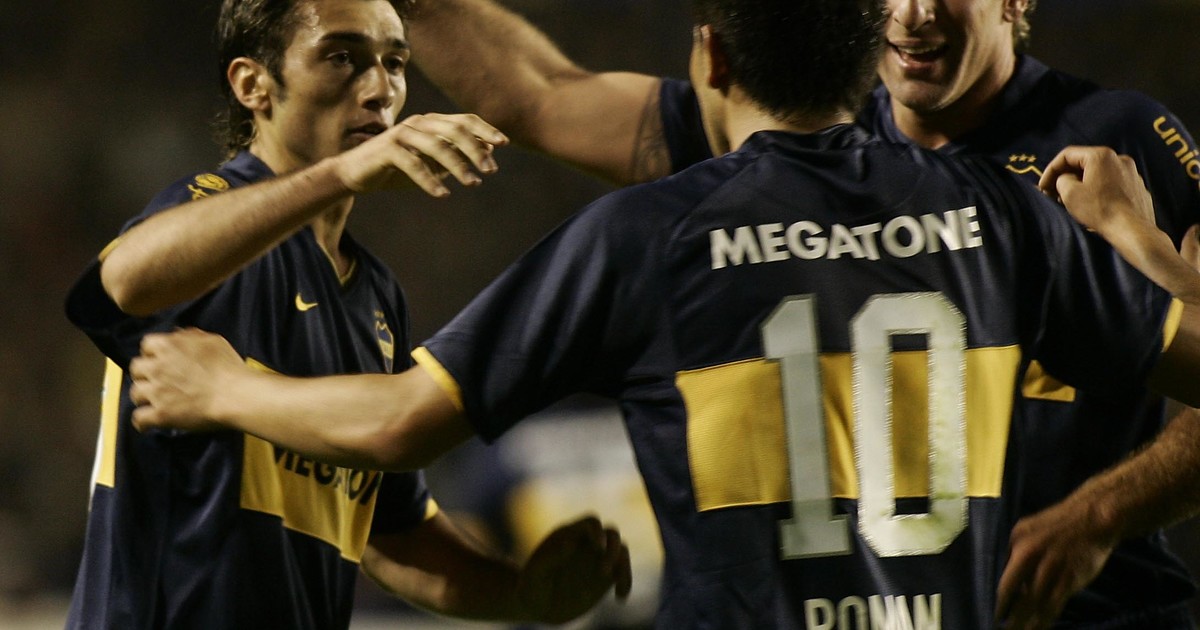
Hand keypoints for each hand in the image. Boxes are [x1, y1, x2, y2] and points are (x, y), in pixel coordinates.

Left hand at [128, 328, 247, 431]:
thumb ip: (190, 336)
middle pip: (136, 369)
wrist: (235, 395)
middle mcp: (156, 368)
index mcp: (168, 346)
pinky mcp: (161, 415)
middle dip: (145, 374)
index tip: (162, 359)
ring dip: (144, 397)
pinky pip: (139, 419)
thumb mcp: (212, 341)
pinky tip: (149, 423)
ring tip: (155, 401)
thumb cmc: (228, 366)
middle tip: (158, 380)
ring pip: (134, 394)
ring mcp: (156, 392)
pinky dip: (143, 422)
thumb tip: (176, 335)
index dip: (153, 353)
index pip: (146, 345)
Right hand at [332, 112, 508, 196]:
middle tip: (490, 170)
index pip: (464, 121)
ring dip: (458, 166)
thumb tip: (489, 150)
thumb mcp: (431, 162)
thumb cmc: (396, 168)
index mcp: (431, 122)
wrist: (355, 174)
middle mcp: (418, 122)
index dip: (485, 130)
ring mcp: (402, 133)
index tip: (503, 144)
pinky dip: (430, 180)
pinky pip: (413, 163)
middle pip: (454, 131)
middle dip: (476, 149)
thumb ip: (456, 155)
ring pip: (436, 146)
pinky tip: (443, 195)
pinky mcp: (387, 149)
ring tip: (472, 183)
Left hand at [516, 515, 632, 624]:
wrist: (537, 606)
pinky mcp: (606, 577)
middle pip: (611, 534)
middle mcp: (587, 544)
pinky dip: (626, 581)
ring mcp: (598, 559)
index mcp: (570, 535)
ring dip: (623, 565)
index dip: (597, 531)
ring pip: (621, 552)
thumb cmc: (531, 586)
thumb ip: (549, 557)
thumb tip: (570, 543)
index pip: (591, 523)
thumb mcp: (533, 574)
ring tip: (618, 586)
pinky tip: (620, 597)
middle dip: (612, 548)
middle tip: (604, 571)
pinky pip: (623, 573)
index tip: (598, 547)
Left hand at [995, 497, 1117, 628]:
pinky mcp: (1073, 580)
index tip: (996, 618)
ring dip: (1029, 624)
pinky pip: (1057, 605)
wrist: (1092, 518)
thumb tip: (1006, 574)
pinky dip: (1048, 618)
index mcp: (1021, 548)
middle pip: (1021, 599)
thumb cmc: (1055, 522)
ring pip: (1040, 606)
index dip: (1001, 604)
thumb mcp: (1024, 529)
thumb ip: (1013, 550)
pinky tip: (1041, 627)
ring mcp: (1056, 572)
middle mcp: (1036, 561)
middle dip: (1013, 619)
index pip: (1006, 584)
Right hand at [1038, 146, 1155, 234]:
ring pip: (1099, 173)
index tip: (1043, 187)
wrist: (1132, 229)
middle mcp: (1119, 158)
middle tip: (1054, 194)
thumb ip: (1061, 180)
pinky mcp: (1137, 186)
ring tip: (1073, 201)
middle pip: (1084, 163)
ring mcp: (1131, 172)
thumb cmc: (1099, 210)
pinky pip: (1112, 183)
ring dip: (1083, 184)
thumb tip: (1065, 180)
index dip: (1050, 170)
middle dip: (1066, 177)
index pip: (1067, 155)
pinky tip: (1093, 205)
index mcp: (1101, 155)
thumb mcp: (1069, 193)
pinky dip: (1099, 190)